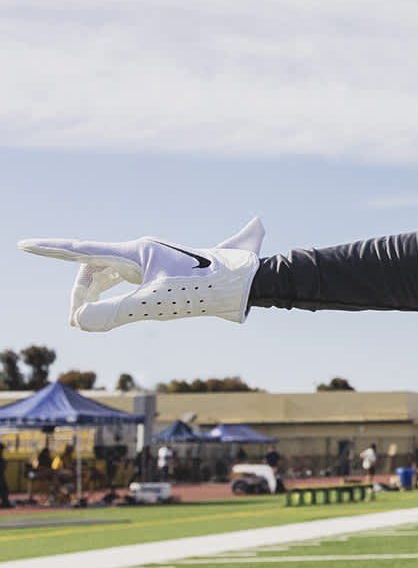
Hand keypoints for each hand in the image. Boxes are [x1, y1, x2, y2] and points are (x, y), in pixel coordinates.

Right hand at [18, 218, 264, 331]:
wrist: (244, 283)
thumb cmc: (202, 290)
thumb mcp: (155, 305)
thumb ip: (115, 314)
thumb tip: (79, 322)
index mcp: (136, 251)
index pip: (83, 250)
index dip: (51, 249)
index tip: (23, 244)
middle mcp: (141, 251)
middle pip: (92, 269)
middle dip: (78, 294)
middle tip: (76, 323)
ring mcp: (151, 259)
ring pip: (108, 275)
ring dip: (93, 296)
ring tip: (86, 321)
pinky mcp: (162, 270)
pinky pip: (124, 280)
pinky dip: (110, 296)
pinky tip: (104, 311)